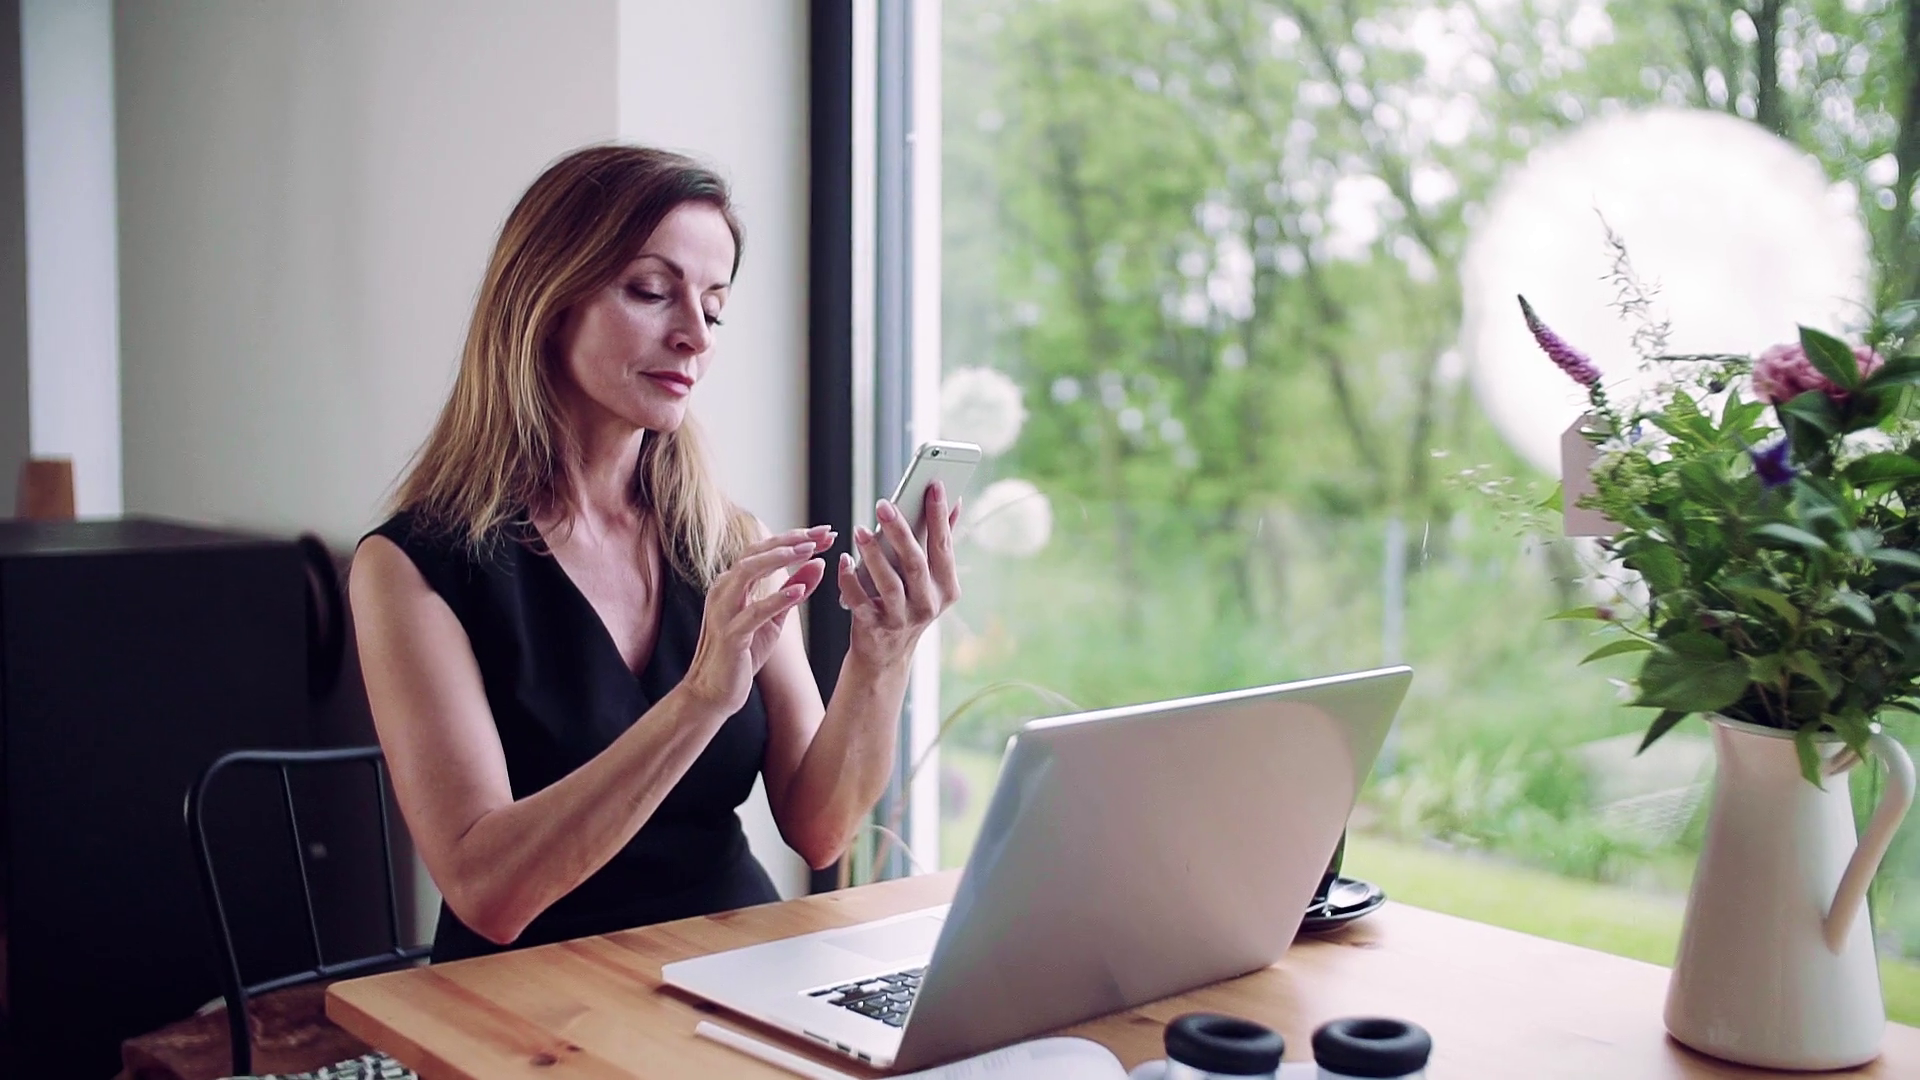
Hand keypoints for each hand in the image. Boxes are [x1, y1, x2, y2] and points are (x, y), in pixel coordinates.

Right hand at [682, 527, 829, 713]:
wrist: (714, 692)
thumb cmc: (742, 653)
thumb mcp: (773, 618)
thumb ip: (793, 590)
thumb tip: (819, 563)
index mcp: (733, 583)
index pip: (764, 549)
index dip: (794, 538)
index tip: (825, 532)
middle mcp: (724, 589)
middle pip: (755, 551)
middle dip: (791, 539)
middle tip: (824, 533)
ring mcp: (723, 611)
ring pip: (746, 572)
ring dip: (779, 559)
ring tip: (809, 551)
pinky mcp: (729, 635)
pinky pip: (752, 612)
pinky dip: (776, 599)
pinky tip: (801, 590)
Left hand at [837, 481, 962, 669]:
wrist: (885, 653)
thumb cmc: (908, 604)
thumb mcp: (930, 579)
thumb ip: (940, 542)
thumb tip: (956, 501)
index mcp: (946, 588)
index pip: (943, 546)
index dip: (939, 515)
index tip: (933, 484)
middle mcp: (928, 604)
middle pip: (915, 563)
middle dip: (900, 532)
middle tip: (884, 504)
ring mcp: (902, 618)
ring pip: (889, 584)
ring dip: (873, 555)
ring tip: (860, 530)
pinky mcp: (874, 628)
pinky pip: (860, 601)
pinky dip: (850, 580)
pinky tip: (844, 560)